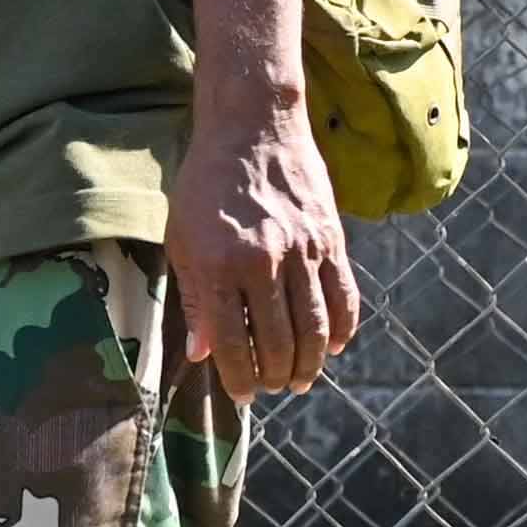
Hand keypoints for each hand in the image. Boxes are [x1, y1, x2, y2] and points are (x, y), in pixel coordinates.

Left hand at [169, 86, 359, 399]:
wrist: (253, 131)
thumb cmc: (205, 187)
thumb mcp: (182, 240)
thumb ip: (194, 298)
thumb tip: (201, 352)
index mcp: (219, 265)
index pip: (232, 339)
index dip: (238, 375)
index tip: (241, 395)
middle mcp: (264, 262)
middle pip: (278, 340)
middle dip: (275, 375)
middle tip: (271, 388)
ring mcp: (303, 251)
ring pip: (314, 326)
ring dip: (309, 363)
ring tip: (299, 380)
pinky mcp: (332, 240)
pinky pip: (344, 297)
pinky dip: (341, 329)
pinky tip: (332, 348)